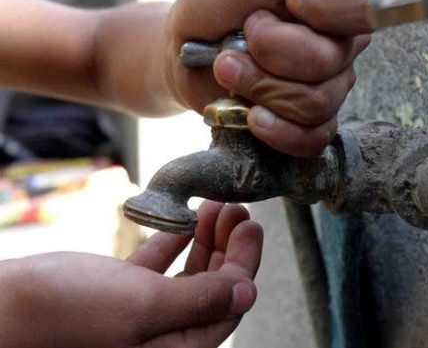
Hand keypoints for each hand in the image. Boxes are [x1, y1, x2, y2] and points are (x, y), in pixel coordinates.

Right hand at [0, 201, 262, 347]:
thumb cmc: (62, 314)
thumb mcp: (141, 306)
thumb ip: (199, 302)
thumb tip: (248, 293)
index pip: (228, 305)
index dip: (245, 263)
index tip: (251, 226)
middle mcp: (162, 337)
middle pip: (212, 288)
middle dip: (228, 247)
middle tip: (236, 210)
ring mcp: (139, 315)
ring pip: (188, 276)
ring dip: (204, 240)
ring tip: (215, 207)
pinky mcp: (117, 296)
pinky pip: (157, 269)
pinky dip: (172, 242)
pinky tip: (182, 218)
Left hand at [165, 0, 376, 156]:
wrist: (185, 51)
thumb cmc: (218, 7)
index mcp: (336, 7)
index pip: (361, 13)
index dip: (320, 12)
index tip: (286, 1)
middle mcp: (339, 50)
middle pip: (326, 63)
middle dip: (269, 52)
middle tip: (243, 39)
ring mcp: (327, 90)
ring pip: (314, 103)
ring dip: (259, 87)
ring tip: (230, 69)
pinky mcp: (308, 125)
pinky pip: (312, 139)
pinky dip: (277, 130)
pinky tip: (252, 115)